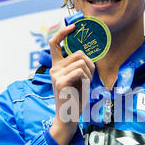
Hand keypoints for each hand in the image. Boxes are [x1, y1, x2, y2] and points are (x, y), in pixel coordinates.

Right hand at [48, 25, 94, 144]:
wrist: (69, 117)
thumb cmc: (75, 99)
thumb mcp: (78, 79)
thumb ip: (79, 66)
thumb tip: (86, 56)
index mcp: (56, 66)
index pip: (54, 43)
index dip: (63, 32)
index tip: (73, 27)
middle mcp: (54, 68)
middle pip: (78, 53)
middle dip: (90, 64)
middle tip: (88, 78)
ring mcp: (55, 74)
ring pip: (81, 62)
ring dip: (89, 73)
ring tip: (85, 85)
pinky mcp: (60, 82)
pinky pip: (80, 71)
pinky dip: (86, 79)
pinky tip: (82, 88)